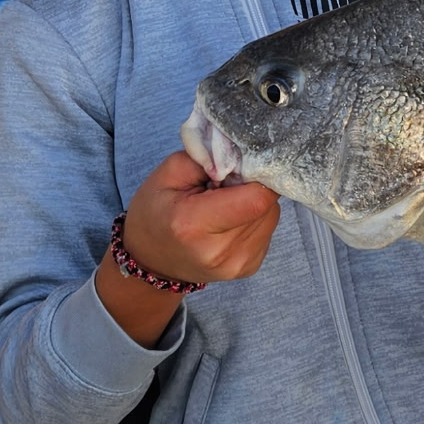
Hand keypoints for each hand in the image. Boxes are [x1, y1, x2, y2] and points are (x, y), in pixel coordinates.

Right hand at [97, 149, 279, 345]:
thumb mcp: (169, 173)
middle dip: (252, 186)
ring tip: (225, 202)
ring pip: (271, 216)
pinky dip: (253, 218)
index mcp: (194, 225)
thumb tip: (247, 155)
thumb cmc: (156, 211)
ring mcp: (236, 265)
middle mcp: (219, 252)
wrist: (151, 260)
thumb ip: (209, 157)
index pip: (256, 198)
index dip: (256, 174)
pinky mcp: (249, 268)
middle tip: (225, 184)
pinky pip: (267, 230)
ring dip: (254, 202)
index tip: (240, 165)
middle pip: (265, 205)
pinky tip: (230, 219)